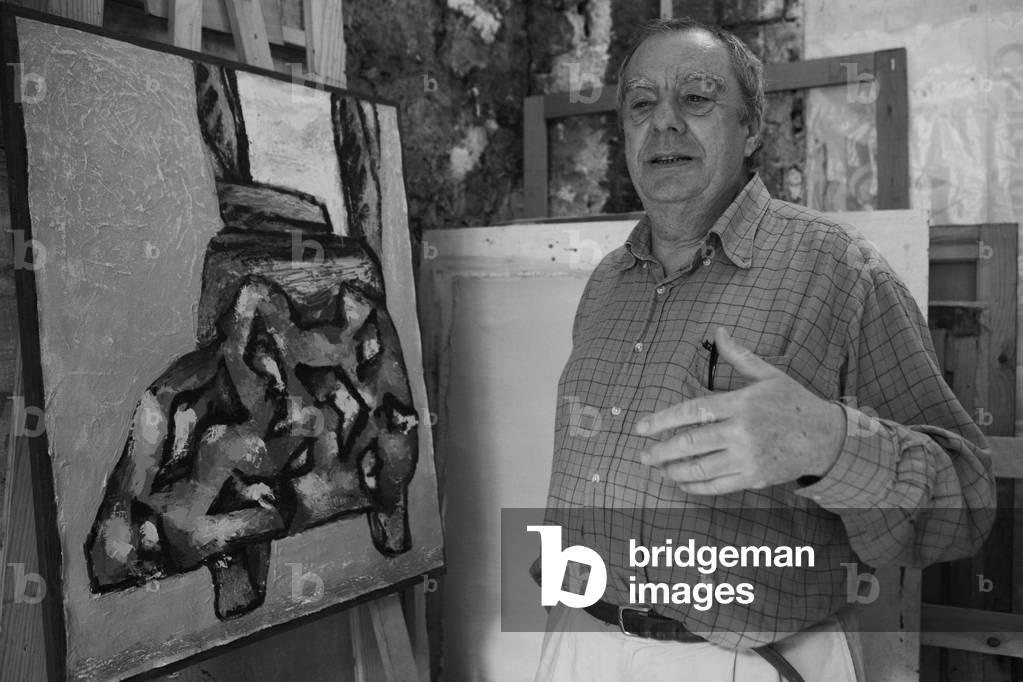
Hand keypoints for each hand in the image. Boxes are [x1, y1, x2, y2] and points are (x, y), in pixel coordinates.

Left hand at [634, 327, 845, 494]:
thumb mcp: (769, 375)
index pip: (692, 411)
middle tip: (642, 455)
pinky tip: (682, 481)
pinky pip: (717, 485)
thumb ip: (739, 356)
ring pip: (701, 468)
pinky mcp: (753, 477)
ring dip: (674, 470)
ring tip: (659, 468)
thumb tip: (719, 331)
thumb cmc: (793, 403)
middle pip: (691, 443)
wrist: (826, 438)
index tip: (641, 428)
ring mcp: (747, 457)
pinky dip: (695, 485)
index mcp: (740, 404)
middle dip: (661, 451)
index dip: (663, 420)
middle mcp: (741, 432)